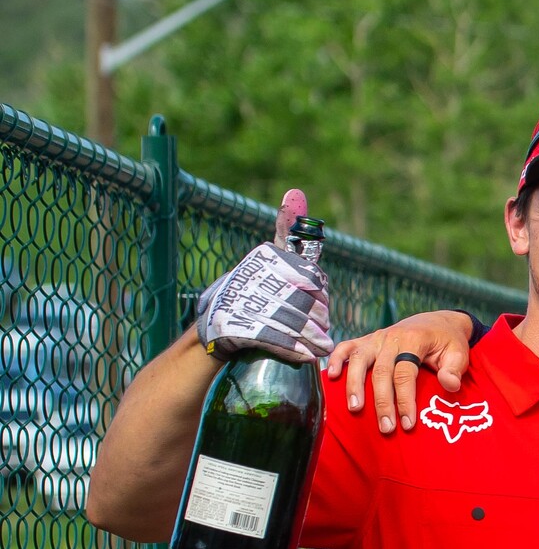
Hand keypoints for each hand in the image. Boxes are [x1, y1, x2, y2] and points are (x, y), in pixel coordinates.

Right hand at [196, 190, 330, 362]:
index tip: (309, 298)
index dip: (316, 292)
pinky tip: (307, 356)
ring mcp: (256, 306)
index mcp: (267, 259)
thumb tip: (296, 192)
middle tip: (315, 326)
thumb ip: (284, 232)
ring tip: (317, 345)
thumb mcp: (265, 258)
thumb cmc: (244, 292)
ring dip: (315, 338)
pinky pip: (290, 344)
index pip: (314, 278)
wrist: (210, 333)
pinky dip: (301, 351)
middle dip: (319, 316)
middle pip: (314, 302)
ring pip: (306, 324)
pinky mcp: (252, 332)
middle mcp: (261, 278)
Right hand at [325, 310, 477, 434]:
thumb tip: (450, 385)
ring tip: (355, 409)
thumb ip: (455, 369)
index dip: (405, 400)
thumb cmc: (448, 343)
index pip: (405, 374)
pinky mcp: (366, 340)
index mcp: (414, 341)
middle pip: (381, 372)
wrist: (437, 322)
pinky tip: (330, 377)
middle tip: (386, 428)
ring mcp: (376, 338)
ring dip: (354, 385)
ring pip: (359, 361)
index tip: (408, 424)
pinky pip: (346, 347)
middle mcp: (391, 338)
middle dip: (382, 402)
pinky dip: (335, 360)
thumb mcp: (459, 353)